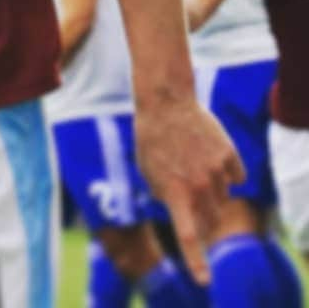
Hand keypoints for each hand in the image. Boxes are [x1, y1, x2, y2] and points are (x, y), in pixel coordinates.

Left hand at [135, 95, 244, 284]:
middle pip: (210, 220)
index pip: (187, 237)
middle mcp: (199, 187)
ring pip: (223, 197)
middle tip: (190, 198)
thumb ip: (165, 195)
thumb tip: (182, 210)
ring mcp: (217, 172)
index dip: (196, 262)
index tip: (204, 281)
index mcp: (175, 193)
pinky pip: (235, 176)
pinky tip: (208, 153)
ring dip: (211, 190)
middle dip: (203, 218)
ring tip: (191, 162)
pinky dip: (225, 172)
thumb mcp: (147, 171)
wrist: (165, 102)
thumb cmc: (151, 138)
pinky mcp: (230, 156)